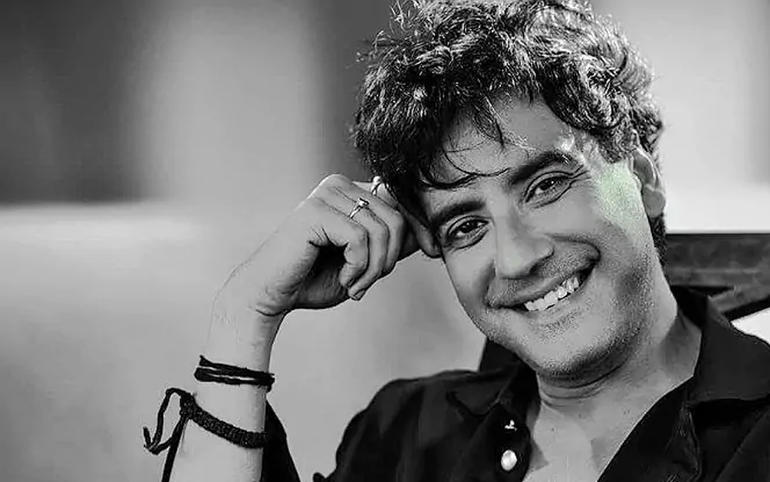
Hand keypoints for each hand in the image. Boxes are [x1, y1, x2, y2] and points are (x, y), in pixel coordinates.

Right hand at [216, 174, 438, 328]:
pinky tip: (343, 279)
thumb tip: (428, 231)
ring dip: (374, 268)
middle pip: (397, 216)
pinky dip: (358, 267)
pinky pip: (360, 239)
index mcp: (351, 191)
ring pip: (382, 229)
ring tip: (354, 285)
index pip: (401, 201)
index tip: (431, 251)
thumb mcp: (365, 260)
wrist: (271, 295)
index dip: (421, 227)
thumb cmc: (313, 278)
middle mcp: (339, 185)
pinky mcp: (316, 211)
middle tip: (367, 283)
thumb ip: (391, 243)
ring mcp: (326, 194)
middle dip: (390, 258)